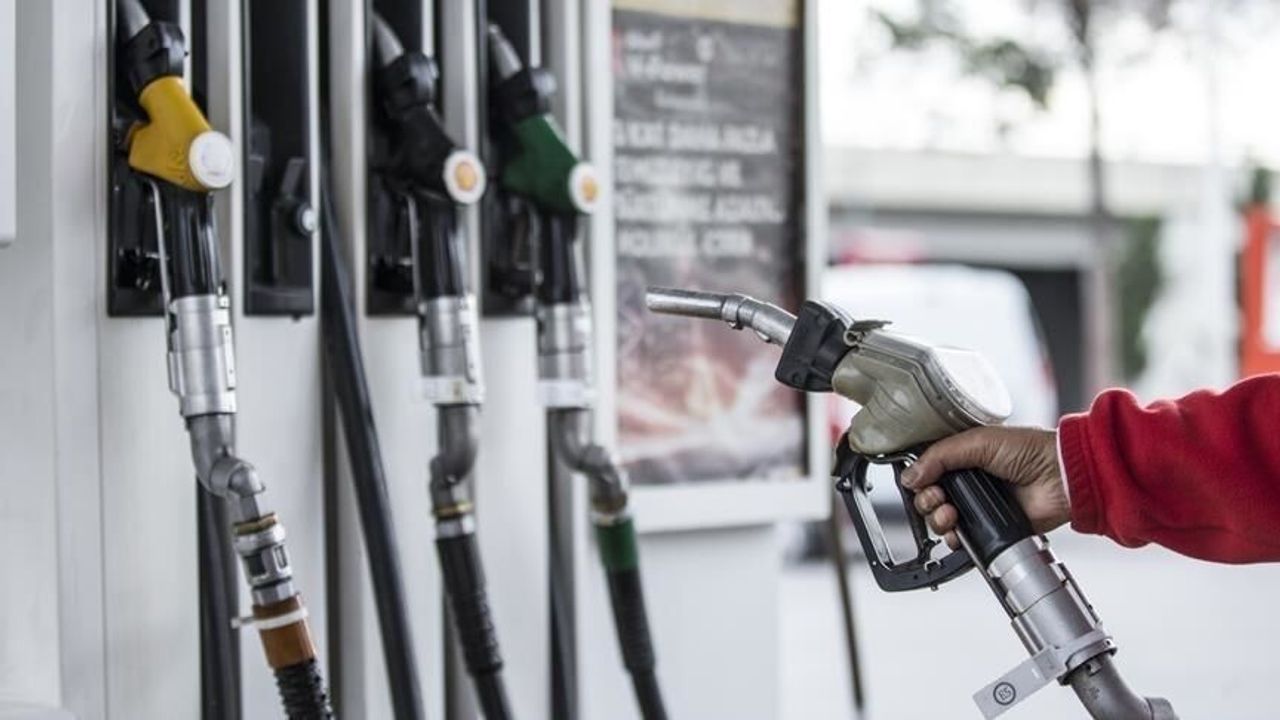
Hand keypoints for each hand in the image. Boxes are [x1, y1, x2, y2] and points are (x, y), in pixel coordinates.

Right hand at [898, 427, 1069, 549]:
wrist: (1061, 478)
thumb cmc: (1031, 451)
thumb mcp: (979, 441)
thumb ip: (940, 456)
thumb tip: (910, 475)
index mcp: (962, 456)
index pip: (926, 470)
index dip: (919, 478)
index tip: (922, 481)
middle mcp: (967, 481)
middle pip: (928, 497)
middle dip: (926, 500)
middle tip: (938, 497)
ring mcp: (977, 506)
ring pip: (939, 519)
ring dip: (937, 518)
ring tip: (950, 513)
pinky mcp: (989, 528)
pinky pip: (959, 539)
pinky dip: (952, 538)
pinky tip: (957, 530)